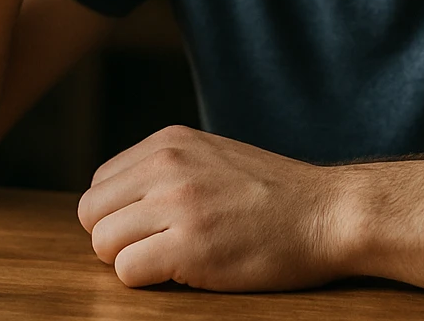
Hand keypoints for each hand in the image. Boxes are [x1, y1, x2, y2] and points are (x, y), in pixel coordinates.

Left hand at [77, 125, 350, 290]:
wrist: (330, 212)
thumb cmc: (277, 195)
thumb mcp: (214, 157)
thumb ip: (168, 169)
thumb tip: (119, 202)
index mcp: (169, 142)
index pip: (100, 184)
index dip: (120, 214)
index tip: (152, 227)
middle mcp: (167, 165)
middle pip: (93, 213)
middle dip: (117, 239)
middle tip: (157, 249)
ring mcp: (177, 204)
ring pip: (103, 244)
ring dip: (132, 261)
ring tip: (174, 259)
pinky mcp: (190, 245)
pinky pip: (127, 271)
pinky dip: (148, 281)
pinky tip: (186, 272)